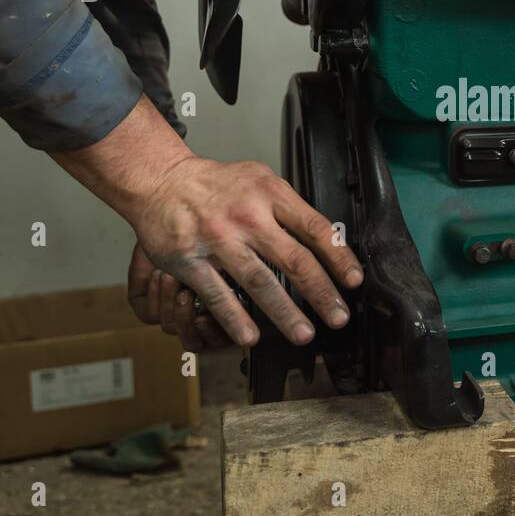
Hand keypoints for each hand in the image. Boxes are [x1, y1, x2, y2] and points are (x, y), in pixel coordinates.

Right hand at [129, 156, 363, 348]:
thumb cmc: (216, 184)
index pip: (315, 228)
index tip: (353, 280)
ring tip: (303, 333)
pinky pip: (218, 294)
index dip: (339, 256)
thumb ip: (288, 206)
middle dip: (321, 293)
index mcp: (270, 193)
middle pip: (294, 260)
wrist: (161, 180)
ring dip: (285, 313)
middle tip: (339, 316)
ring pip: (259, 281)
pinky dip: (236, 318)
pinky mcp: (190, 260)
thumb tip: (325, 237)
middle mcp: (248, 216)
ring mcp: (218, 239)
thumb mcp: (259, 178)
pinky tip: (251, 336)